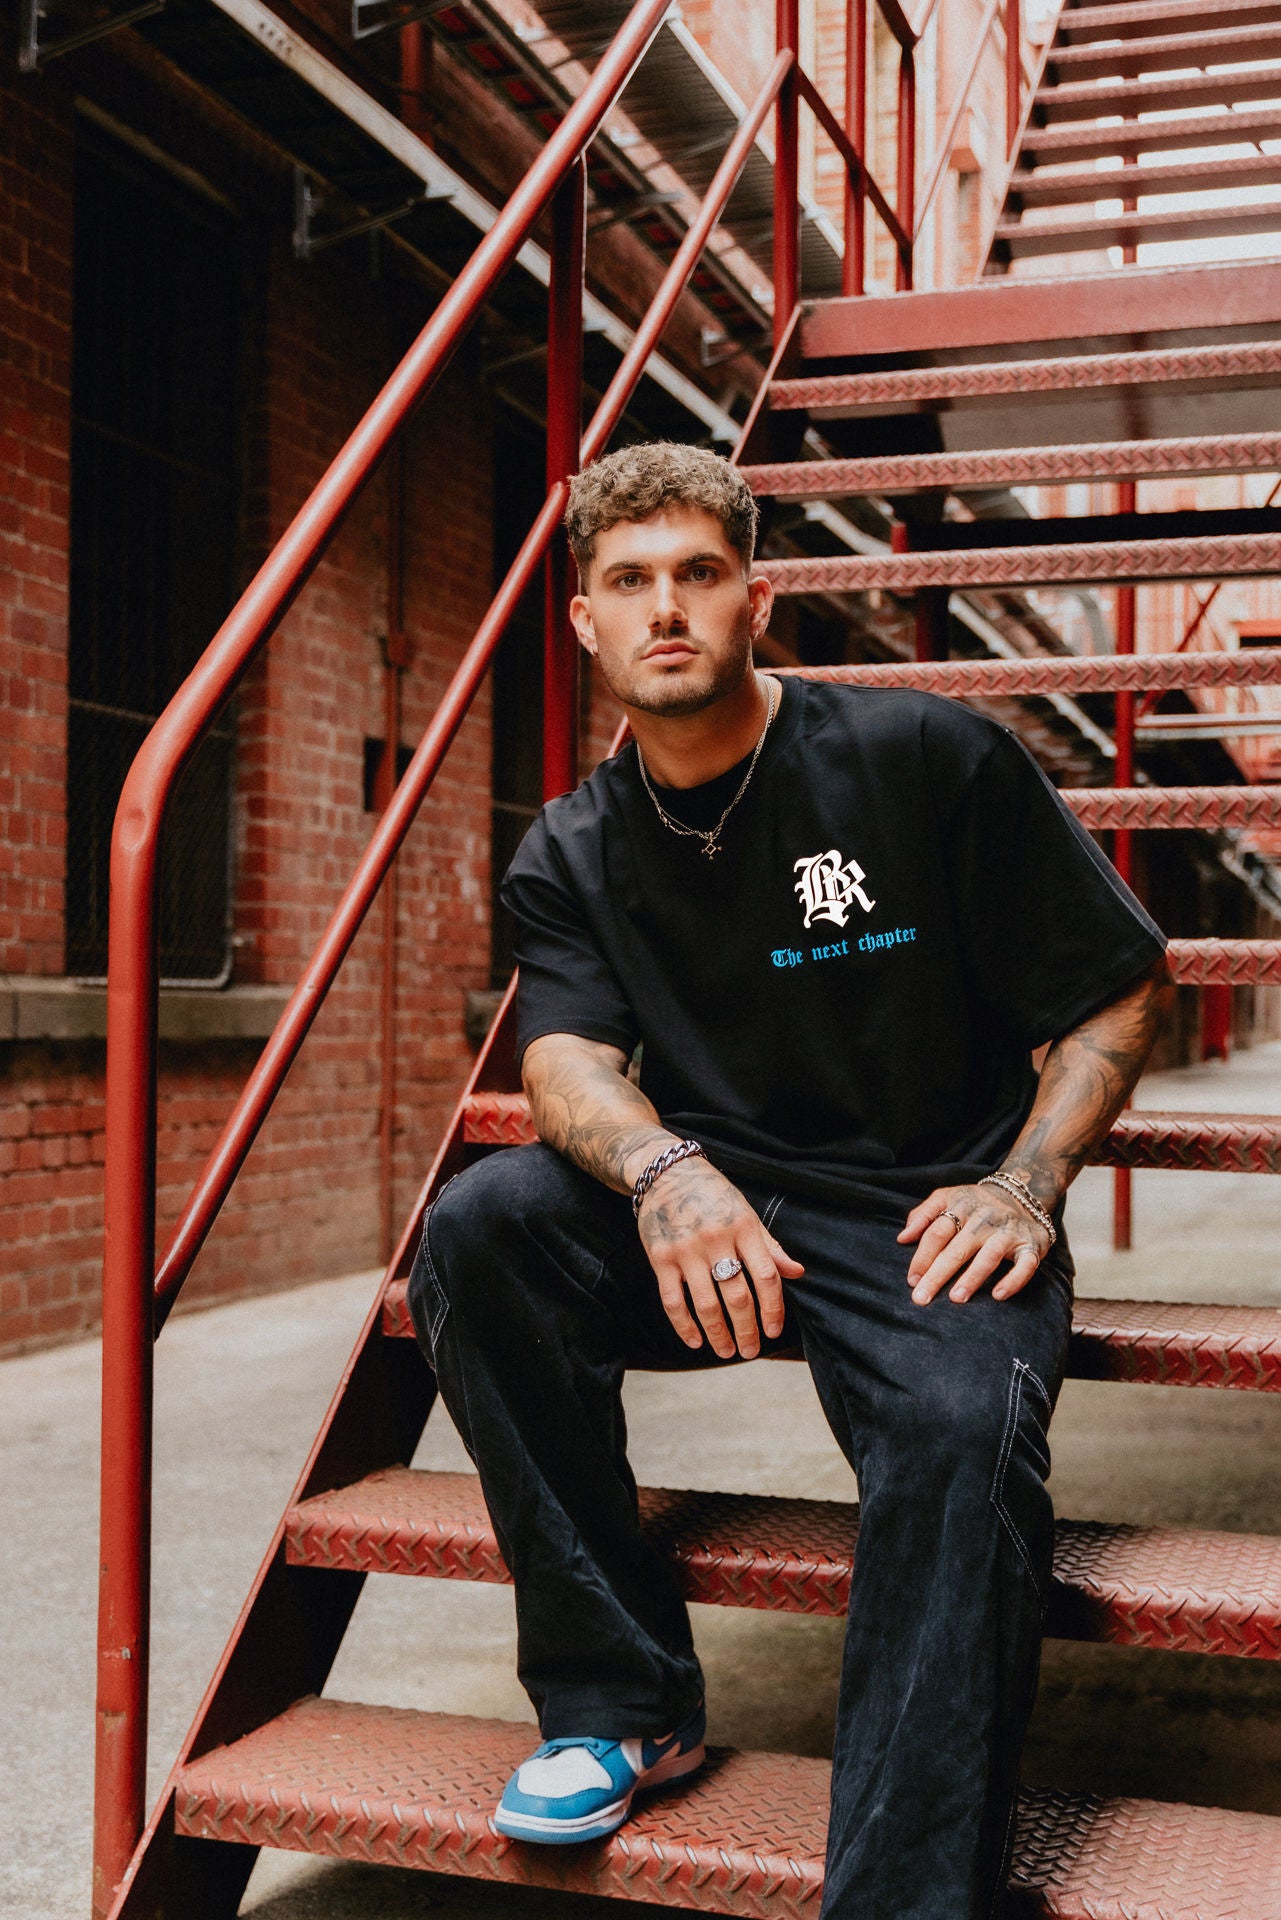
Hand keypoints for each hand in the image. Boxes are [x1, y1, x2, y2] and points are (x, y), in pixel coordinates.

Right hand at [637, 1157, 803, 1357]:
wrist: (665, 1171)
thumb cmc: (712, 1194)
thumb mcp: (746, 1213)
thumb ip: (770, 1246)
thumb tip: (797, 1272)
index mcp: (743, 1228)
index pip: (766, 1277)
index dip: (773, 1309)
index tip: (774, 1331)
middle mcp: (716, 1240)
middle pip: (737, 1297)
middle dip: (747, 1330)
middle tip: (751, 1351)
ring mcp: (686, 1251)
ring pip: (706, 1304)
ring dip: (718, 1334)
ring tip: (726, 1352)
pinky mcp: (661, 1257)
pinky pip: (673, 1300)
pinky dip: (684, 1325)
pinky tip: (695, 1341)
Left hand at [898, 1183, 1048, 1305]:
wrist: (1022, 1194)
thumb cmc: (976, 1203)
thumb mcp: (947, 1198)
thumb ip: (922, 1215)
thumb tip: (902, 1238)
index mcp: (961, 1206)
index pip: (937, 1233)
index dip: (922, 1257)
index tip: (912, 1280)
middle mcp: (984, 1219)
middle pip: (957, 1248)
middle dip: (938, 1274)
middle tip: (921, 1297)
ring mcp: (1009, 1232)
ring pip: (989, 1256)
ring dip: (972, 1277)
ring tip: (956, 1298)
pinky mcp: (1031, 1245)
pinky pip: (1025, 1265)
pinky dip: (1014, 1280)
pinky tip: (998, 1295)